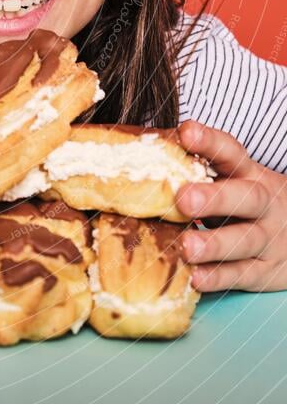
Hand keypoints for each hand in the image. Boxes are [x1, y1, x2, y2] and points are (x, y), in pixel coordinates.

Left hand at [175, 120, 286, 291]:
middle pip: (246, 197)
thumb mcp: (235, 181)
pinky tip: (195, 277)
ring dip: (213, 244)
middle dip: (214, 198)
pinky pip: (242, 275)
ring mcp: (267, 238)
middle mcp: (263, 204)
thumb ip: (199, 171)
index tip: (185, 133)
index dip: (209, 141)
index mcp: (250, 175)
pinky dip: (218, 277)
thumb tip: (142, 158)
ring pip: (244, 240)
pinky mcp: (265, 271)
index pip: (231, 153)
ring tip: (186, 246)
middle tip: (183, 198)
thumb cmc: (248, 204)